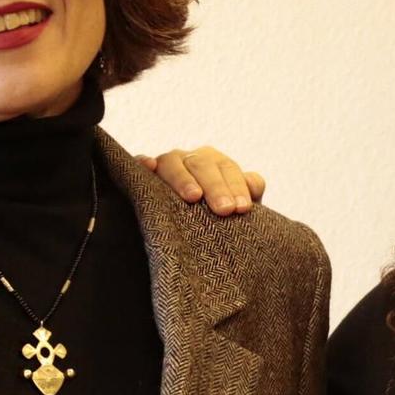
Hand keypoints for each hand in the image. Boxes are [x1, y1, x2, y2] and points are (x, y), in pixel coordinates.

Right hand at [137, 147, 263, 213]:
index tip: (242, 208)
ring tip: (193, 197)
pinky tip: (148, 166)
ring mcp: (166, 165)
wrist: (186, 234)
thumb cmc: (216, 219)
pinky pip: (141, 163)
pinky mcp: (144, 174)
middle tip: (225, 210)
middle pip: (202, 164)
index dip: (236, 186)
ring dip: (183, 178)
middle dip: (215, 186)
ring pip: (173, 162)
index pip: (227, 168)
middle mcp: (191, 160)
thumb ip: (249, 193)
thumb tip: (253, 184)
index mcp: (215, 163)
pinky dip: (143, 162)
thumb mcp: (235, 207)